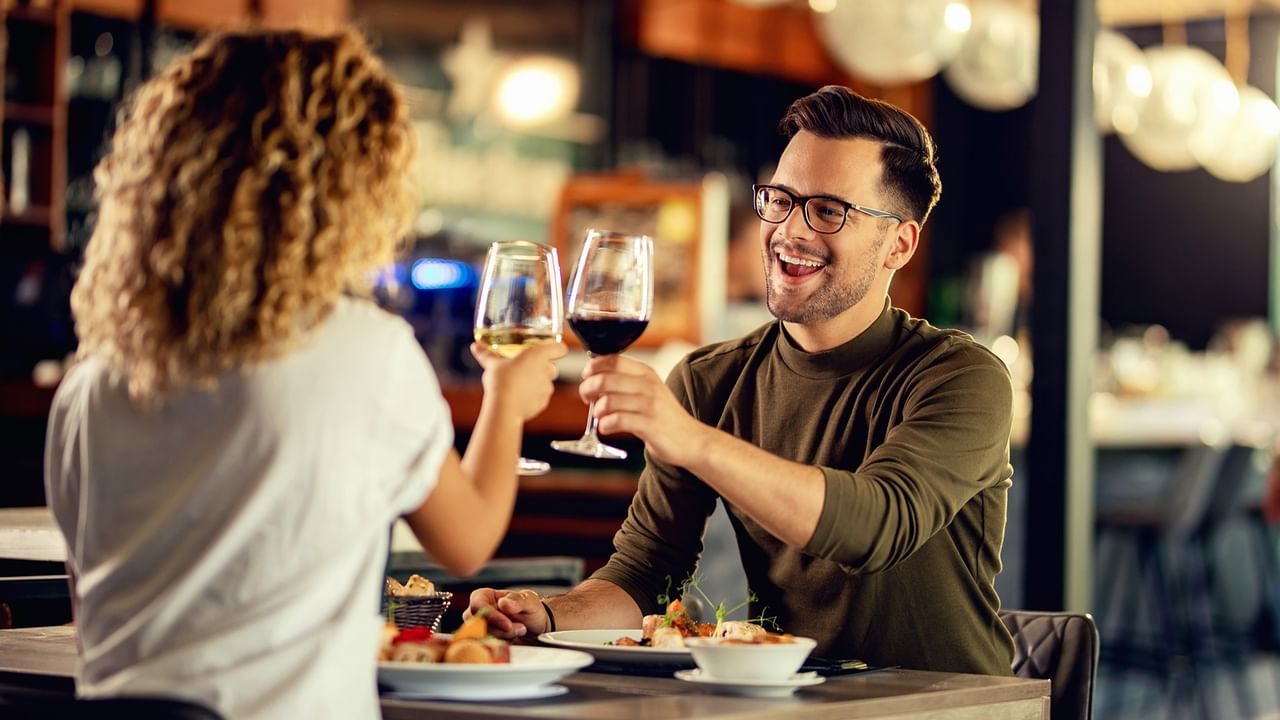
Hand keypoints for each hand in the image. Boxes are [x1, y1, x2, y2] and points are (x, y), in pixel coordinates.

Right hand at [463, 587, 549, 639]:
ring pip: (484, 639)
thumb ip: (517, 600)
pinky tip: (515, 639)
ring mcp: (480, 630)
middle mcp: (477, 613)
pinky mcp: (485, 644)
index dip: (491, 616)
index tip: (508, 625)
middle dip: (502, 630)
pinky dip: (503, 646)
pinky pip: (488, 648)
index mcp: (483, 596)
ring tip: (521, 630)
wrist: (536, 628)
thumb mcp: (529, 601)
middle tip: (521, 628)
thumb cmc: (529, 610)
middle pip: (479, 625)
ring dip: (505, 638)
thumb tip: (503, 603)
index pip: (477, 605)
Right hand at [471, 342, 566, 420]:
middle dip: (543, 368)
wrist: (504, 408)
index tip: (552, 349)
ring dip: (538, 383)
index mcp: (538, 355)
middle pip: (552, 367)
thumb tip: (475, 346)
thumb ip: (486, 354)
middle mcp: (546, 370)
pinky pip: (542, 397)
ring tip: (521, 385)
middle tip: (527, 368)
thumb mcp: (492, 365)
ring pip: (547, 383)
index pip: (560, 348)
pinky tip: (521, 397)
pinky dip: (534, 397)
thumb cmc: (500, 381)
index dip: (558, 348)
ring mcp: (546, 388)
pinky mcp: (543, 403)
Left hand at [579, 354, 704, 467]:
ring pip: (608, 401)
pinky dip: (605, 426)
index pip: (613, 360)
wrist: (691, 439)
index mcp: (646, 373)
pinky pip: (617, 421)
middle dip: (587, 389)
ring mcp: (650, 405)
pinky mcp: (649, 425)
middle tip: (587, 399)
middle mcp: (648, 385)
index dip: (594, 366)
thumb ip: (626, 383)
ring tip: (600, 417)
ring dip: (597, 411)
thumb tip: (592, 381)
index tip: (586, 376)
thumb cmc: (664, 416)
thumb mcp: (649, 391)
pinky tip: (607, 428)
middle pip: (605, 379)